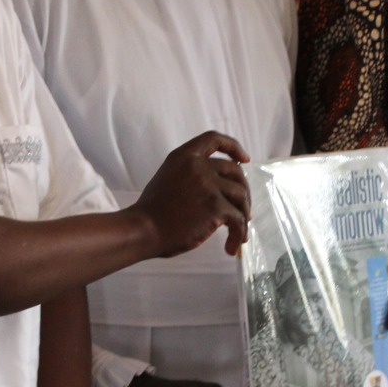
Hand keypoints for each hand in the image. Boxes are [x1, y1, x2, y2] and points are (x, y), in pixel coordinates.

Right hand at [133, 132, 251, 256]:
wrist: (142, 230)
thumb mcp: (168, 177)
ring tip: (239, 233)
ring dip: (244, 215)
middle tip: (243, 211)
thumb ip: (190, 173)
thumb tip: (220, 185)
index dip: (233, 147)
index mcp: (184, 156)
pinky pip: (238, 220)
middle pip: (235, 171)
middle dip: (243, 191)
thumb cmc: (152, 212)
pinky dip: (239, 234)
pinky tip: (231, 247)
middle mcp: (198, 166)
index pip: (214, 139)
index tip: (244, 159)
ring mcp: (208, 185)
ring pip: (241, 196)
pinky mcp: (216, 207)